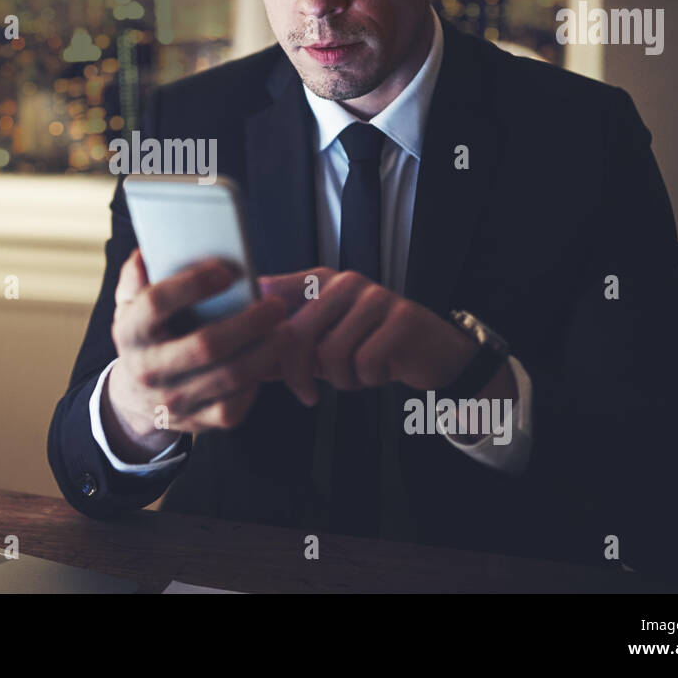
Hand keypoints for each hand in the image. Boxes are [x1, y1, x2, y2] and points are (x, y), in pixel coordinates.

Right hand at [103, 248, 289, 460]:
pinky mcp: (198, 422)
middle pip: (205, 345)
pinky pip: (235, 405)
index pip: (157, 303)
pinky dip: (257, 381)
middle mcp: (148, 369)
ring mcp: (173, 400)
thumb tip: (147, 253)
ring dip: (264, 352)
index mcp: (130, 332)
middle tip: (275, 306)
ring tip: (285, 329)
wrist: (136, 398)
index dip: (192, 284)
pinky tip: (268, 359)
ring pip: (229, 377)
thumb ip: (136, 277)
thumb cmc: (146, 336)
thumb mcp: (130, 305)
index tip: (227, 271)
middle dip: (248, 322)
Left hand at [257, 268, 479, 400]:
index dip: (262, 336)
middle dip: (297, 373)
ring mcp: (376, 297)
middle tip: (306, 395)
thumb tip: (244, 363)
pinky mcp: (402, 318)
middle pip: (299, 333)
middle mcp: (346, 282)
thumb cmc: (371, 348)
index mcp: (322, 281)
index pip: (275, 301)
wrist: (433, 353)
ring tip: (356, 375)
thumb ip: (287, 349)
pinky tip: (379, 372)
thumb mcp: (324, 346)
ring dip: (341, 379)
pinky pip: (364, 363)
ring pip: (332, 354)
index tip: (258, 364)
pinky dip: (367, 380)